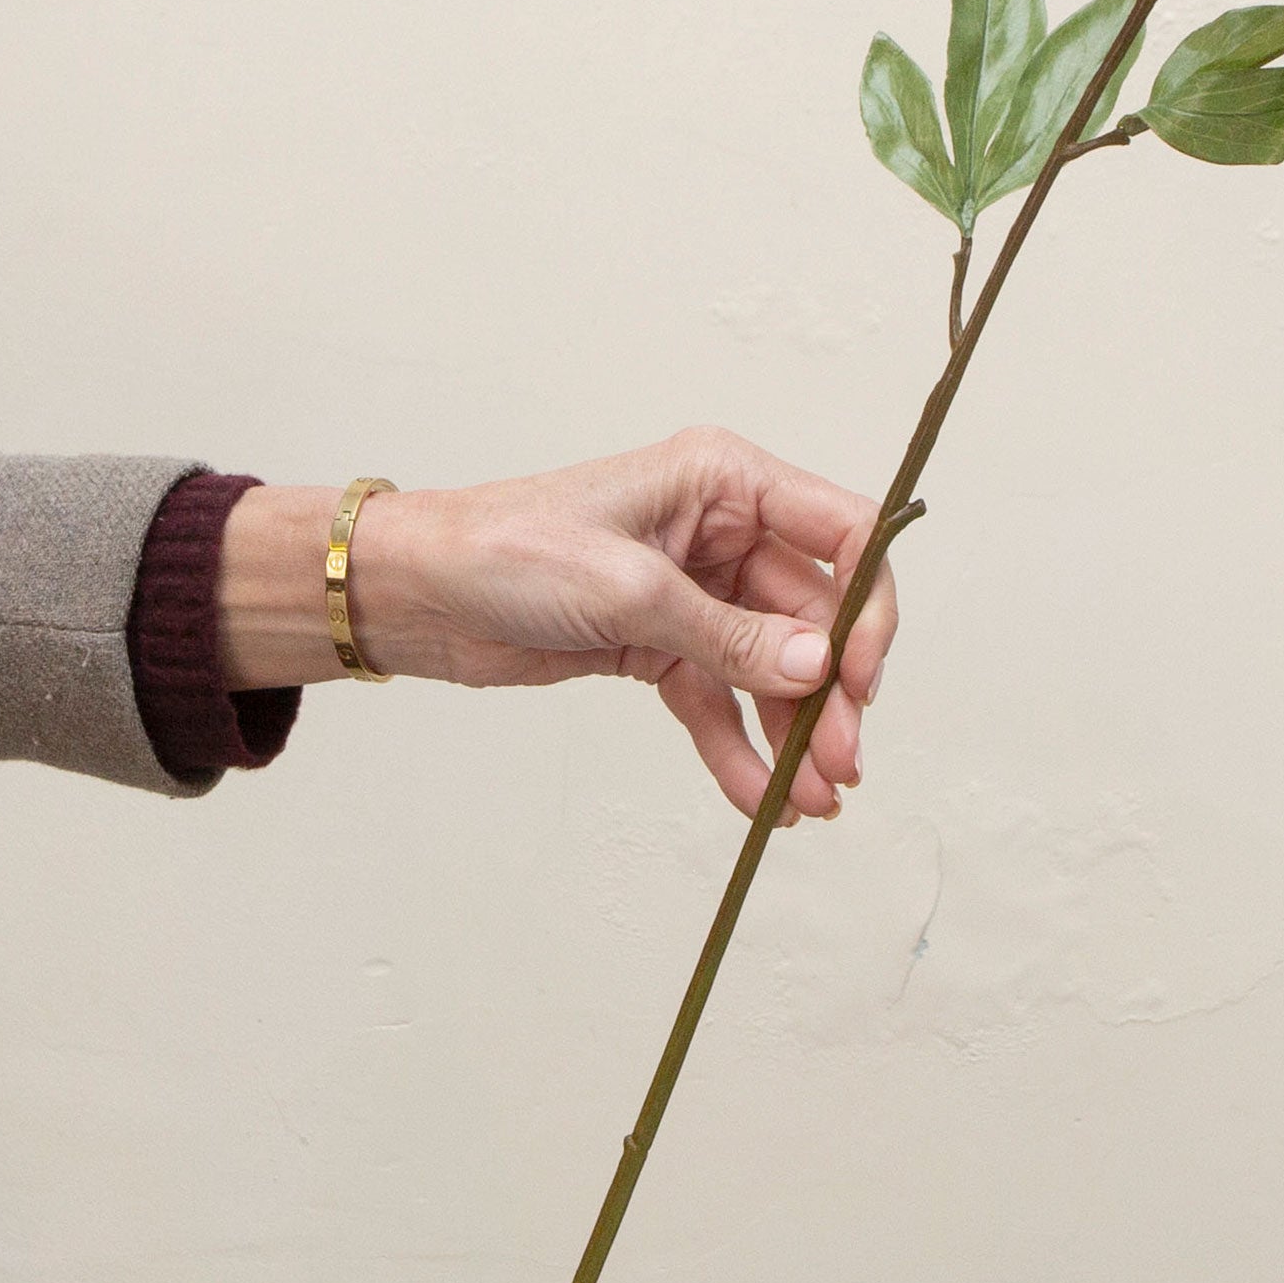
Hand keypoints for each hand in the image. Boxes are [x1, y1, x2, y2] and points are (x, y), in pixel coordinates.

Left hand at [216, 430, 898, 821]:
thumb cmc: (507, 552)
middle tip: (841, 764)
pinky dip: (740, 746)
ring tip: (811, 801)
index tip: (861, 679)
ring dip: (792, 733)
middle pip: (812, 616)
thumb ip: (730, 635)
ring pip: (771, 667)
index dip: (866, 607)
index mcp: (725, 481)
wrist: (417, 594)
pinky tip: (760, 797)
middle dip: (830, 694)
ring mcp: (693, 591)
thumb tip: (816, 668)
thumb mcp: (628, 591)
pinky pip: (719, 698)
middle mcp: (720, 531)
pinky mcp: (658, 643)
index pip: (842, 533)